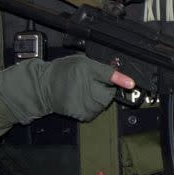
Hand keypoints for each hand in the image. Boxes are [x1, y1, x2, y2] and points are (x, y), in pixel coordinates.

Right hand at [0, 54, 135, 123]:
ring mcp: (83, 101)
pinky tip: (82, 100)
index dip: (120, 79)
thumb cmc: (61, 72)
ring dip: (100, 99)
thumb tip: (115, 73)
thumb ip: (98, 67)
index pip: (107, 74)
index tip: (131, 84)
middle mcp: (86, 85)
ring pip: (103, 104)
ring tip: (86, 92)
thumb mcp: (81, 61)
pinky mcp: (80, 113)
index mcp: (87, 69)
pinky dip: (92, 107)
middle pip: (108, 92)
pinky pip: (94, 111)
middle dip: (106, 89)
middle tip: (94, 84)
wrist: (43, 87)